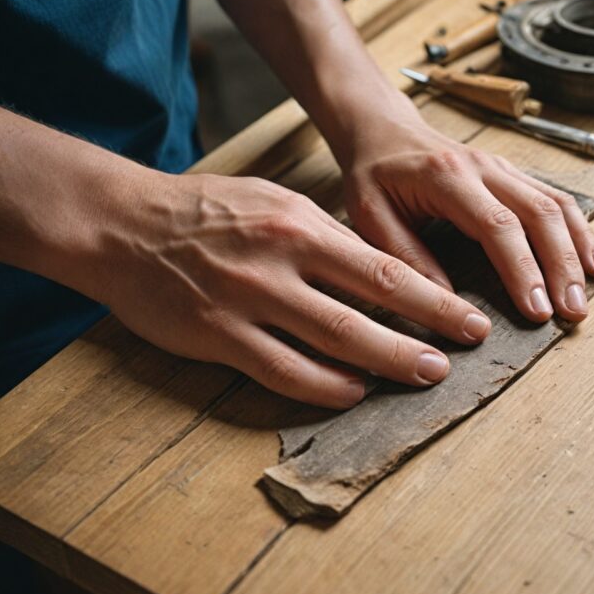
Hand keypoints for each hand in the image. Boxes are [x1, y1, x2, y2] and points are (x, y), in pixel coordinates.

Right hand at [90, 171, 491, 408]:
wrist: (125, 224)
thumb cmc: (208, 210)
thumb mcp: (275, 202)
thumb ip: (325, 236)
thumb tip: (378, 269)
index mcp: (301, 225)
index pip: (384, 267)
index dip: (434, 297)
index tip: (468, 317)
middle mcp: (281, 261)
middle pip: (370, 306)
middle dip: (427, 332)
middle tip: (464, 351)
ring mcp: (249, 301)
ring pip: (333, 342)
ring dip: (386, 363)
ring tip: (424, 374)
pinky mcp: (218, 335)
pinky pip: (282, 370)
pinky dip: (324, 386)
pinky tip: (354, 391)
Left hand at [340, 109, 593, 323]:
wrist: (382, 129)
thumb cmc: (373, 173)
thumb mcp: (370, 216)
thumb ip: (405, 257)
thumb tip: (447, 304)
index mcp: (447, 177)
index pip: (497, 225)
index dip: (523, 269)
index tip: (537, 310)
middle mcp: (483, 167)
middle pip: (539, 214)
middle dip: (562, 267)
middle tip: (572, 313)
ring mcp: (503, 167)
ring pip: (556, 204)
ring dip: (578, 250)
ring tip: (588, 294)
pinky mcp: (512, 174)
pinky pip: (556, 199)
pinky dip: (579, 231)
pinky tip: (593, 260)